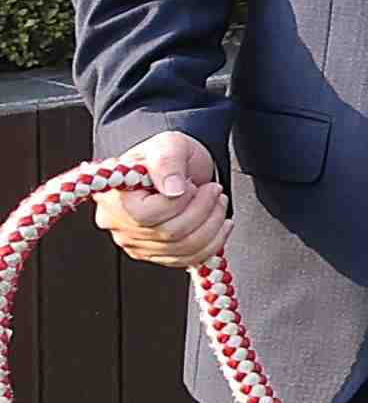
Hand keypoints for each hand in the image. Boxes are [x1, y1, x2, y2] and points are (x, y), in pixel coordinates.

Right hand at [101, 128, 226, 269]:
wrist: (180, 165)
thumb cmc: (168, 153)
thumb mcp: (168, 144)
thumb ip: (168, 163)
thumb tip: (173, 190)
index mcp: (112, 197)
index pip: (146, 216)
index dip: (179, 201)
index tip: (191, 184)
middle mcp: (118, 224)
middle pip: (168, 234)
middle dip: (202, 210)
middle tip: (213, 190)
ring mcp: (136, 242)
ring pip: (182, 248)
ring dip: (212, 224)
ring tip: (217, 202)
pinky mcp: (155, 253)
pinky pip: (188, 258)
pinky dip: (213, 242)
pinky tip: (221, 223)